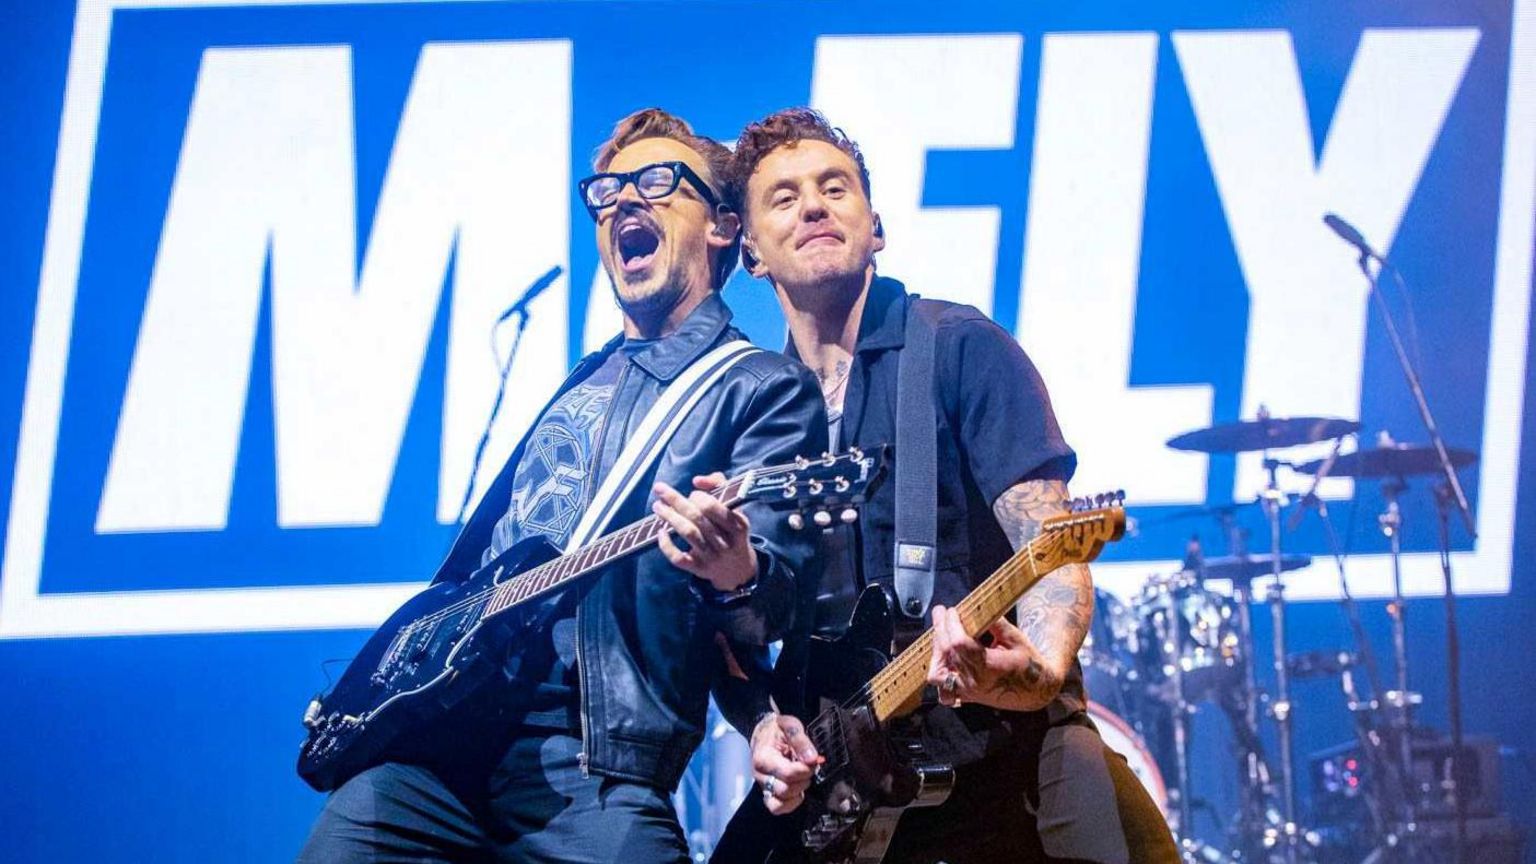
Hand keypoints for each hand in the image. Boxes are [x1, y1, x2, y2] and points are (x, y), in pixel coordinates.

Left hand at [653, 473, 757, 592]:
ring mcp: (712, 557)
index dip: (698, 497)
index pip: (712, 506)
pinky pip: (679, 558)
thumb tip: (697, 480)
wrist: (738, 570)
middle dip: (676, 501)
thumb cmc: (731, 531)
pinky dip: (667, 546)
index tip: (692, 494)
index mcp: (738, 524)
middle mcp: (726, 541)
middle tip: (660, 490)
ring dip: (670, 517)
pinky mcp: (699, 569)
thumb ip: (719, 485)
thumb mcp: (734, 508)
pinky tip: (661, 533)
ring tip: (657, 506)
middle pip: (697, 518)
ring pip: (688, 534)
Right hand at [750, 712, 820, 813]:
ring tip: (803, 778)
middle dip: (803, 780)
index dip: (806, 769)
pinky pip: (777, 808)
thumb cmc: (777, 730)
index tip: (814, 760)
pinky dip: (791, 804)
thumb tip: (812, 759)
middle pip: (785, 789)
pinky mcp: (768, 793)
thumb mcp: (789, 725)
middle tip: (809, 768)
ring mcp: (763, 786)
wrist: (764, 732)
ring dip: (798, 792)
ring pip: (780, 802)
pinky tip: (799, 791)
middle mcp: (760, 775)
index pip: (788, 773)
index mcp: (763, 758)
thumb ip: (800, 740)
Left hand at [926, 605, 1056, 711]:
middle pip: (946, 652)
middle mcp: (974, 681)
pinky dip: (939, 671)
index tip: (952, 610)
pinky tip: (943, 655)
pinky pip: (942, 688)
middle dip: (940, 628)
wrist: (1036, 692)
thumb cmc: (1029, 663)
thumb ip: (996, 624)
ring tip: (940, 633)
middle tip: (940, 612)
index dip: (951, 624)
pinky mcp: (966, 696)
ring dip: (936, 651)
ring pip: (937, 672)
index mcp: (988, 667)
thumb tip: (978, 608)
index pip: (958, 644)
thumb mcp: (1017, 639)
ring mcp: (968, 691)